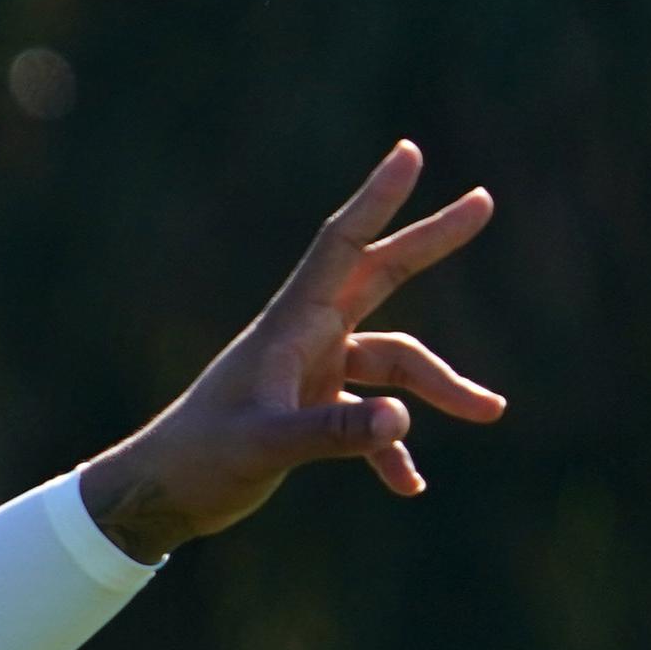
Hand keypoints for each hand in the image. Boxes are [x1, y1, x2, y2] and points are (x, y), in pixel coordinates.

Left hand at [77, 142, 502, 561]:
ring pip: (393, 363)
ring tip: (491, 412)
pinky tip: (410, 486)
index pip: (339, 248)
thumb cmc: (198, 461)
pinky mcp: (310, 413)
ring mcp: (311, 374)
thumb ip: (331, 435)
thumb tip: (401, 419)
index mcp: (288, 328)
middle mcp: (305, 340)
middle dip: (431, 243)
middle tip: (484, 200)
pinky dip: (389, 449)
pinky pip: (368, 423)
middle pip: (380, 277)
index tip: (410, 152)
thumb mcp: (264, 447)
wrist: (159, 496)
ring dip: (438, 389)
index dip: (376, 200)